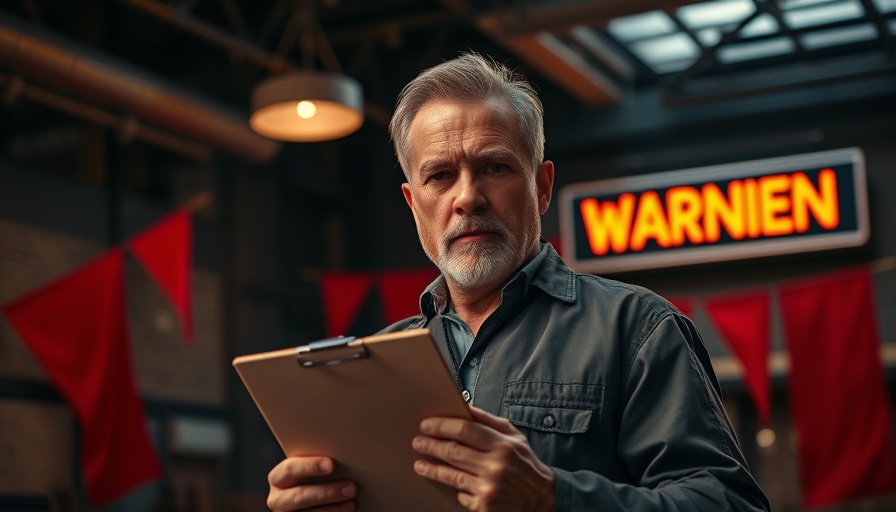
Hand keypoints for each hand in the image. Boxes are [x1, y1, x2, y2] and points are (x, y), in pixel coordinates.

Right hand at [266, 456, 356, 510]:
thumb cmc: (312, 480)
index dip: (310, 466)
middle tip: (351, 487)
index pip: (289, 469)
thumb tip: (343, 458)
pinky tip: (347, 509)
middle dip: (328, 492)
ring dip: (334, 508)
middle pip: (300, 496)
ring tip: (352, 501)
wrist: (308, 499)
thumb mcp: (309, 472)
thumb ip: (318, 465)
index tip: (331, 465)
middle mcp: (277, 499)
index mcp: (278, 478)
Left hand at [412, 406, 555, 511]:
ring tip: (420, 464)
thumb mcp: (514, 437)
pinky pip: (460, 494)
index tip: (426, 425)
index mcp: (503, 445)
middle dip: (431, 445)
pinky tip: (448, 482)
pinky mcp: (484, 507)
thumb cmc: (525, 463)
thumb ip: (490, 421)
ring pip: (451, 475)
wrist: (542, 498)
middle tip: (417, 441)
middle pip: (453, 451)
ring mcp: (488, 489)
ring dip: (431, 468)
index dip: (442, 426)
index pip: (465, 429)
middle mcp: (495, 466)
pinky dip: (455, 488)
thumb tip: (465, 407)